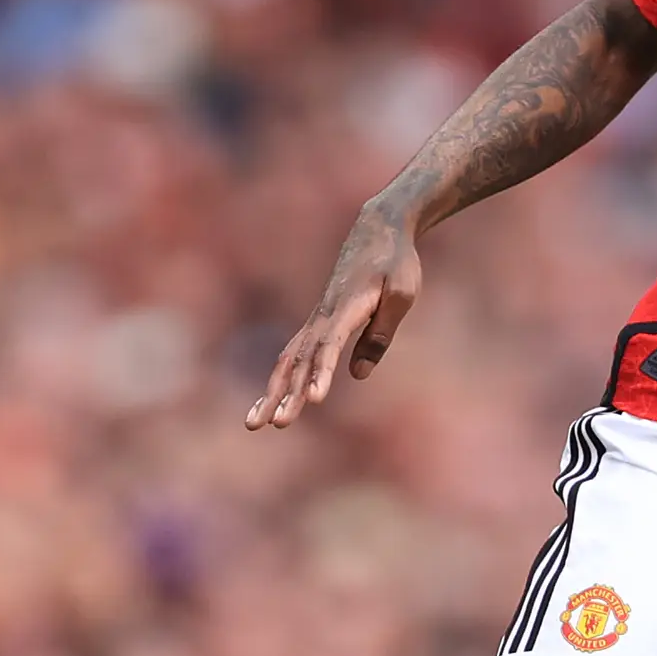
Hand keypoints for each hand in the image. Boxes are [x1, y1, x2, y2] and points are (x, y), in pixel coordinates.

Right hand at [248, 205, 424, 430]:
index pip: (329, 346)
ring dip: (272, 391)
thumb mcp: (402, 294)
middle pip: (299, 360)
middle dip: (285, 394)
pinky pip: (293, 353)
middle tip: (275, 425)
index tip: (314, 399)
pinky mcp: (319, 321)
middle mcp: (323, 316)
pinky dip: (280, 377)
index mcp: (346, 308)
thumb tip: (357, 374)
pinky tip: (269, 400)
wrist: (378, 229)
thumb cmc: (396, 262)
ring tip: (254, 423)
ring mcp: (317, 319)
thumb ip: (380, 333)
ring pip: (288, 359)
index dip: (322, 373)